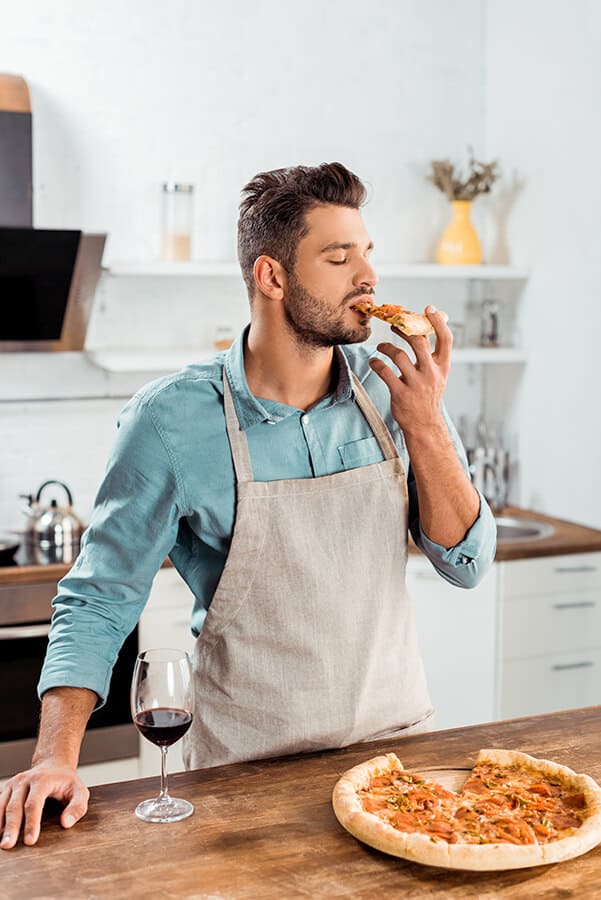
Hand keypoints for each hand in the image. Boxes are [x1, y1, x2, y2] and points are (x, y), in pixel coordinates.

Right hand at [0, 762, 88, 848]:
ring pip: (1, 805)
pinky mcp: (6, 789)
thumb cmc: (67, 782)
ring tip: (0, 843)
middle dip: (11, 827)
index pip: (34, 804)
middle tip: (8, 845)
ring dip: (0, 824)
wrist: (54, 766)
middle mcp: (24, 780)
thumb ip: (77, 807)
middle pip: (14, 806)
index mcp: (42, 780)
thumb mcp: (80, 791)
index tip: (30, 841)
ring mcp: (13, 784)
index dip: (32, 823)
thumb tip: (66, 823)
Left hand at [368, 306, 451, 435]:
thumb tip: (422, 331)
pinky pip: (385, 371)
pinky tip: (373, 362)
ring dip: (386, 347)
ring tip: (380, 347)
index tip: (428, 309)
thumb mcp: (438, 376)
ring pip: (399, 355)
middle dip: (404, 329)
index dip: (438, 322)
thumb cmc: (428, 397)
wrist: (425, 424)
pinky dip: (376, 363)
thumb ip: (432, 357)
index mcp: (442, 367)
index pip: (446, 339)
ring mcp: (416, 384)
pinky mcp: (401, 393)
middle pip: (418, 342)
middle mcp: (431, 373)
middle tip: (394, 325)